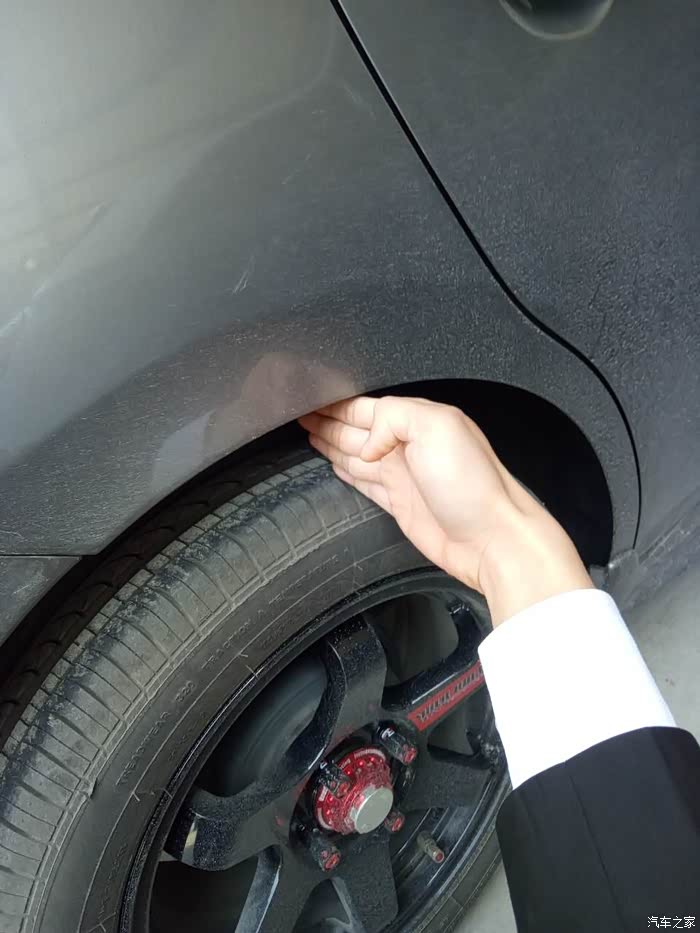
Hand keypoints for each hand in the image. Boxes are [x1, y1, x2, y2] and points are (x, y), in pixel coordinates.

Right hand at [299, 396, 592, 624]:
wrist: (492, 539)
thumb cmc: (475, 486)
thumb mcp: (436, 427)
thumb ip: (393, 418)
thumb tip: (365, 441)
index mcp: (417, 421)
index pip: (364, 407)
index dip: (335, 405)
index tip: (308, 400)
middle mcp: (409, 446)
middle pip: (355, 429)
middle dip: (327, 421)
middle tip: (299, 415)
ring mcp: (403, 476)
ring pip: (356, 454)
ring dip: (332, 443)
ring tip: (309, 434)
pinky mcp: (400, 504)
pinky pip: (364, 483)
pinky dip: (347, 472)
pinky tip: (335, 465)